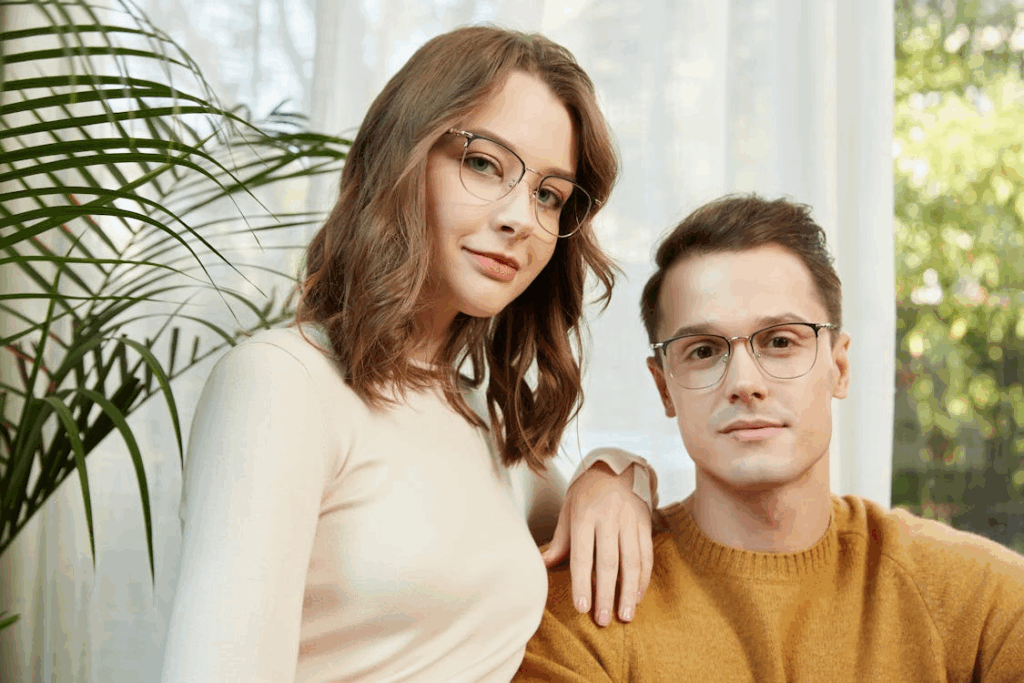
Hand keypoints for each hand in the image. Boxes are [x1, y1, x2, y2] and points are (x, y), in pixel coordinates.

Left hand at [541, 461, 653, 626]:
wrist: (617, 467)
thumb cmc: (587, 491)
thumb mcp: (569, 508)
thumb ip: (561, 539)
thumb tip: (544, 564)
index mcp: (585, 515)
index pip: (582, 555)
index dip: (582, 583)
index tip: (582, 608)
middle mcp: (609, 518)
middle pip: (608, 562)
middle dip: (606, 594)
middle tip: (602, 620)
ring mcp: (630, 521)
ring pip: (632, 561)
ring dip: (629, 592)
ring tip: (625, 615)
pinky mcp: (645, 523)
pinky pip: (647, 555)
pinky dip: (643, 578)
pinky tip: (638, 596)